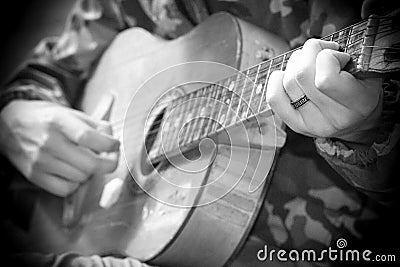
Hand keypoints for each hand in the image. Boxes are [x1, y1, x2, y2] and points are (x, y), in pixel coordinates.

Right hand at [0, 100, 119, 196]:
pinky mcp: (35, 176)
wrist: (10, 125)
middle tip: (110, 159)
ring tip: (86, 161)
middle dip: (108, 164)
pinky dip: (75, 183)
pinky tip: (73, 171)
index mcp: (58, 121)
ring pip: (81, 178)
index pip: (88, 137)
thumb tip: (112, 140)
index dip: (109, 145)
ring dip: (90, 172)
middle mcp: (48, 142)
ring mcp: (40, 161)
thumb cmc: (45, 118)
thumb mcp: (70, 113)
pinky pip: (66, 189)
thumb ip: (95, 125)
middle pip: (89, 164)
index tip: (115, 145)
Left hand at [266, 39, 381, 143]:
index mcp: (357, 104)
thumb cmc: (362, 92)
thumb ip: (350, 60)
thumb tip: (320, 49)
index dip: (328, 56)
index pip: (326, 78)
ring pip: (287, 81)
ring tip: (309, 63)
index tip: (338, 55)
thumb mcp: (369, 74)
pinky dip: (276, 80)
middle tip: (320, 54)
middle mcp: (331, 118)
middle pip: (301, 75)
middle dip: (308, 53)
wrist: (357, 123)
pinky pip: (274, 98)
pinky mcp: (295, 124)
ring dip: (295, 63)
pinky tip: (287, 75)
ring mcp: (310, 124)